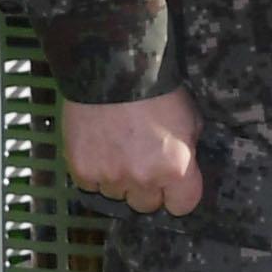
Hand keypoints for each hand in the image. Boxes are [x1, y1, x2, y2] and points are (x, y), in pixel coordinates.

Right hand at [62, 90, 204, 214]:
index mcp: (176, 169)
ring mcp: (111, 177)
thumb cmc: (158, 88)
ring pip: (115, 194)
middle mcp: (144, 179)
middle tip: (140, 159)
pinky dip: (93, 170)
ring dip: (117, 177)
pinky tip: (97, 146)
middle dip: (145, 186)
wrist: (114, 65)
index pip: (182, 206)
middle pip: (145, 204)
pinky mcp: (82, 169)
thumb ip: (186, 150)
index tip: (171, 182)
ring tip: (116, 146)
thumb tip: (182, 165)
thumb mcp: (189, 118)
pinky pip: (90, 183)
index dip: (176, 194)